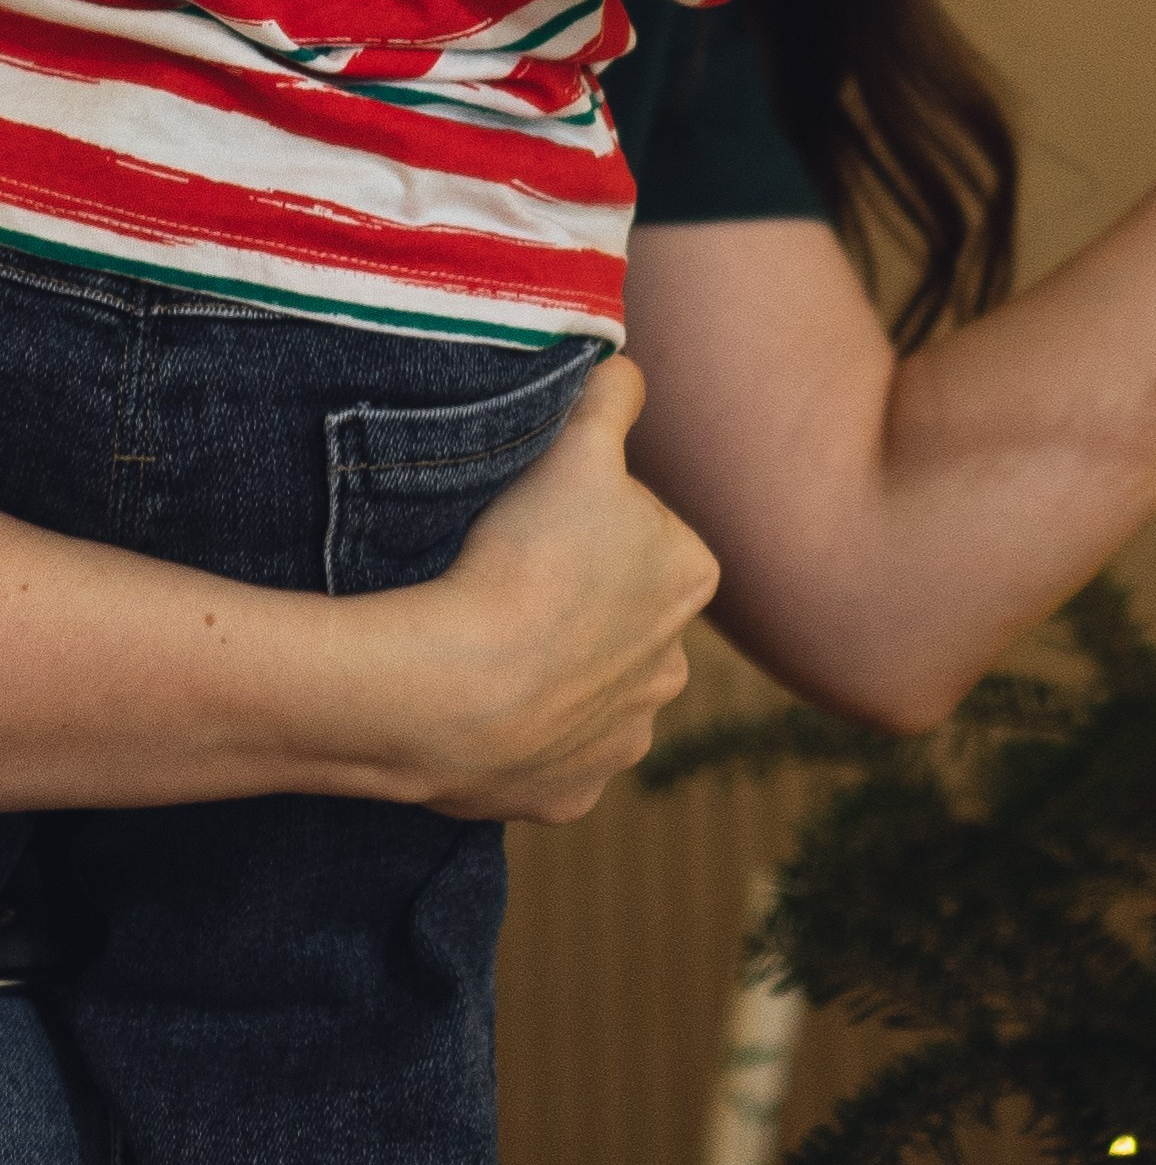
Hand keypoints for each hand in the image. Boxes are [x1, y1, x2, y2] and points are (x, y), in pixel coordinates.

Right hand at [389, 356, 719, 822]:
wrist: (454, 689)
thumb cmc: (523, 553)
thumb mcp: (577, 440)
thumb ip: (615, 394)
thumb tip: (627, 368)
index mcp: (691, 576)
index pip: (641, 531)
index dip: (584, 520)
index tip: (537, 522)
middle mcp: (674, 667)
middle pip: (618, 611)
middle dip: (576, 598)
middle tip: (507, 580)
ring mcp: (622, 739)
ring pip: (587, 686)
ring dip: (552, 667)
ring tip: (490, 641)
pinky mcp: (570, 796)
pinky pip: (545, 754)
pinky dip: (519, 735)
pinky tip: (483, 704)